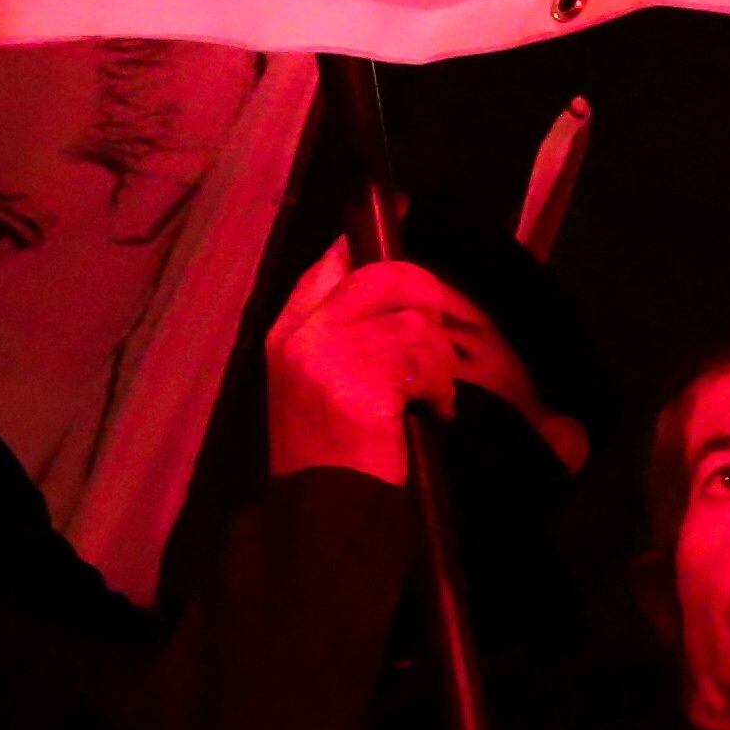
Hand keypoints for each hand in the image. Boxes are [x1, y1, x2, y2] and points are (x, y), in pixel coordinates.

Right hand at [266, 241, 580, 486]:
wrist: (323, 516)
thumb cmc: (334, 453)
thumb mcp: (319, 384)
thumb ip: (341, 328)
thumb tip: (379, 265)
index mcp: (288, 333)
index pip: (333, 261)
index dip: (373, 239)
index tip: (403, 213)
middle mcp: (302, 336)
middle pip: (391, 275)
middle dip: (429, 306)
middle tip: (432, 358)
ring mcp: (326, 356)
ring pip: (418, 319)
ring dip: (438, 365)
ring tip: (423, 403)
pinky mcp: (358, 383)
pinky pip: (427, 358)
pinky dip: (441, 390)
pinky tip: (426, 418)